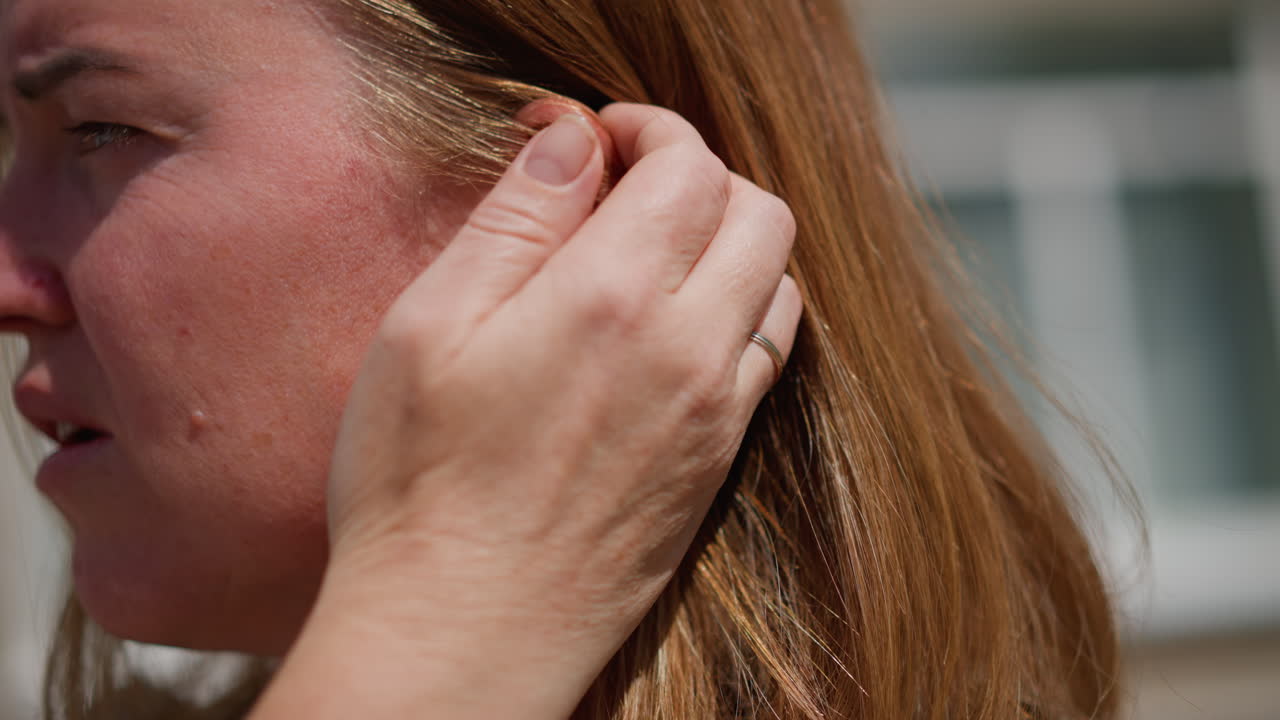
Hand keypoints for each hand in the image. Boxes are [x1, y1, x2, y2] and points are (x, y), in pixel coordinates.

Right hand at [252, 103, 801, 719]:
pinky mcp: (718, 465)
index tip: (599, 138)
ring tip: (649, 258)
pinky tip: (669, 331)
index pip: (689, 167)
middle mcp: (689, 350)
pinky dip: (740, 313)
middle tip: (626, 189)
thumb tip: (572, 139)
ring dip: (729, 246)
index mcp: (613, 299)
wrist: (462, 636)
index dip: (649, 130)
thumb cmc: (419, 485)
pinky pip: (768, 358)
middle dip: (701, 178)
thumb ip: (516, 218)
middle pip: (759, 214)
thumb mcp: (431, 325)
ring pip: (777, 285)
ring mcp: (716, 414)